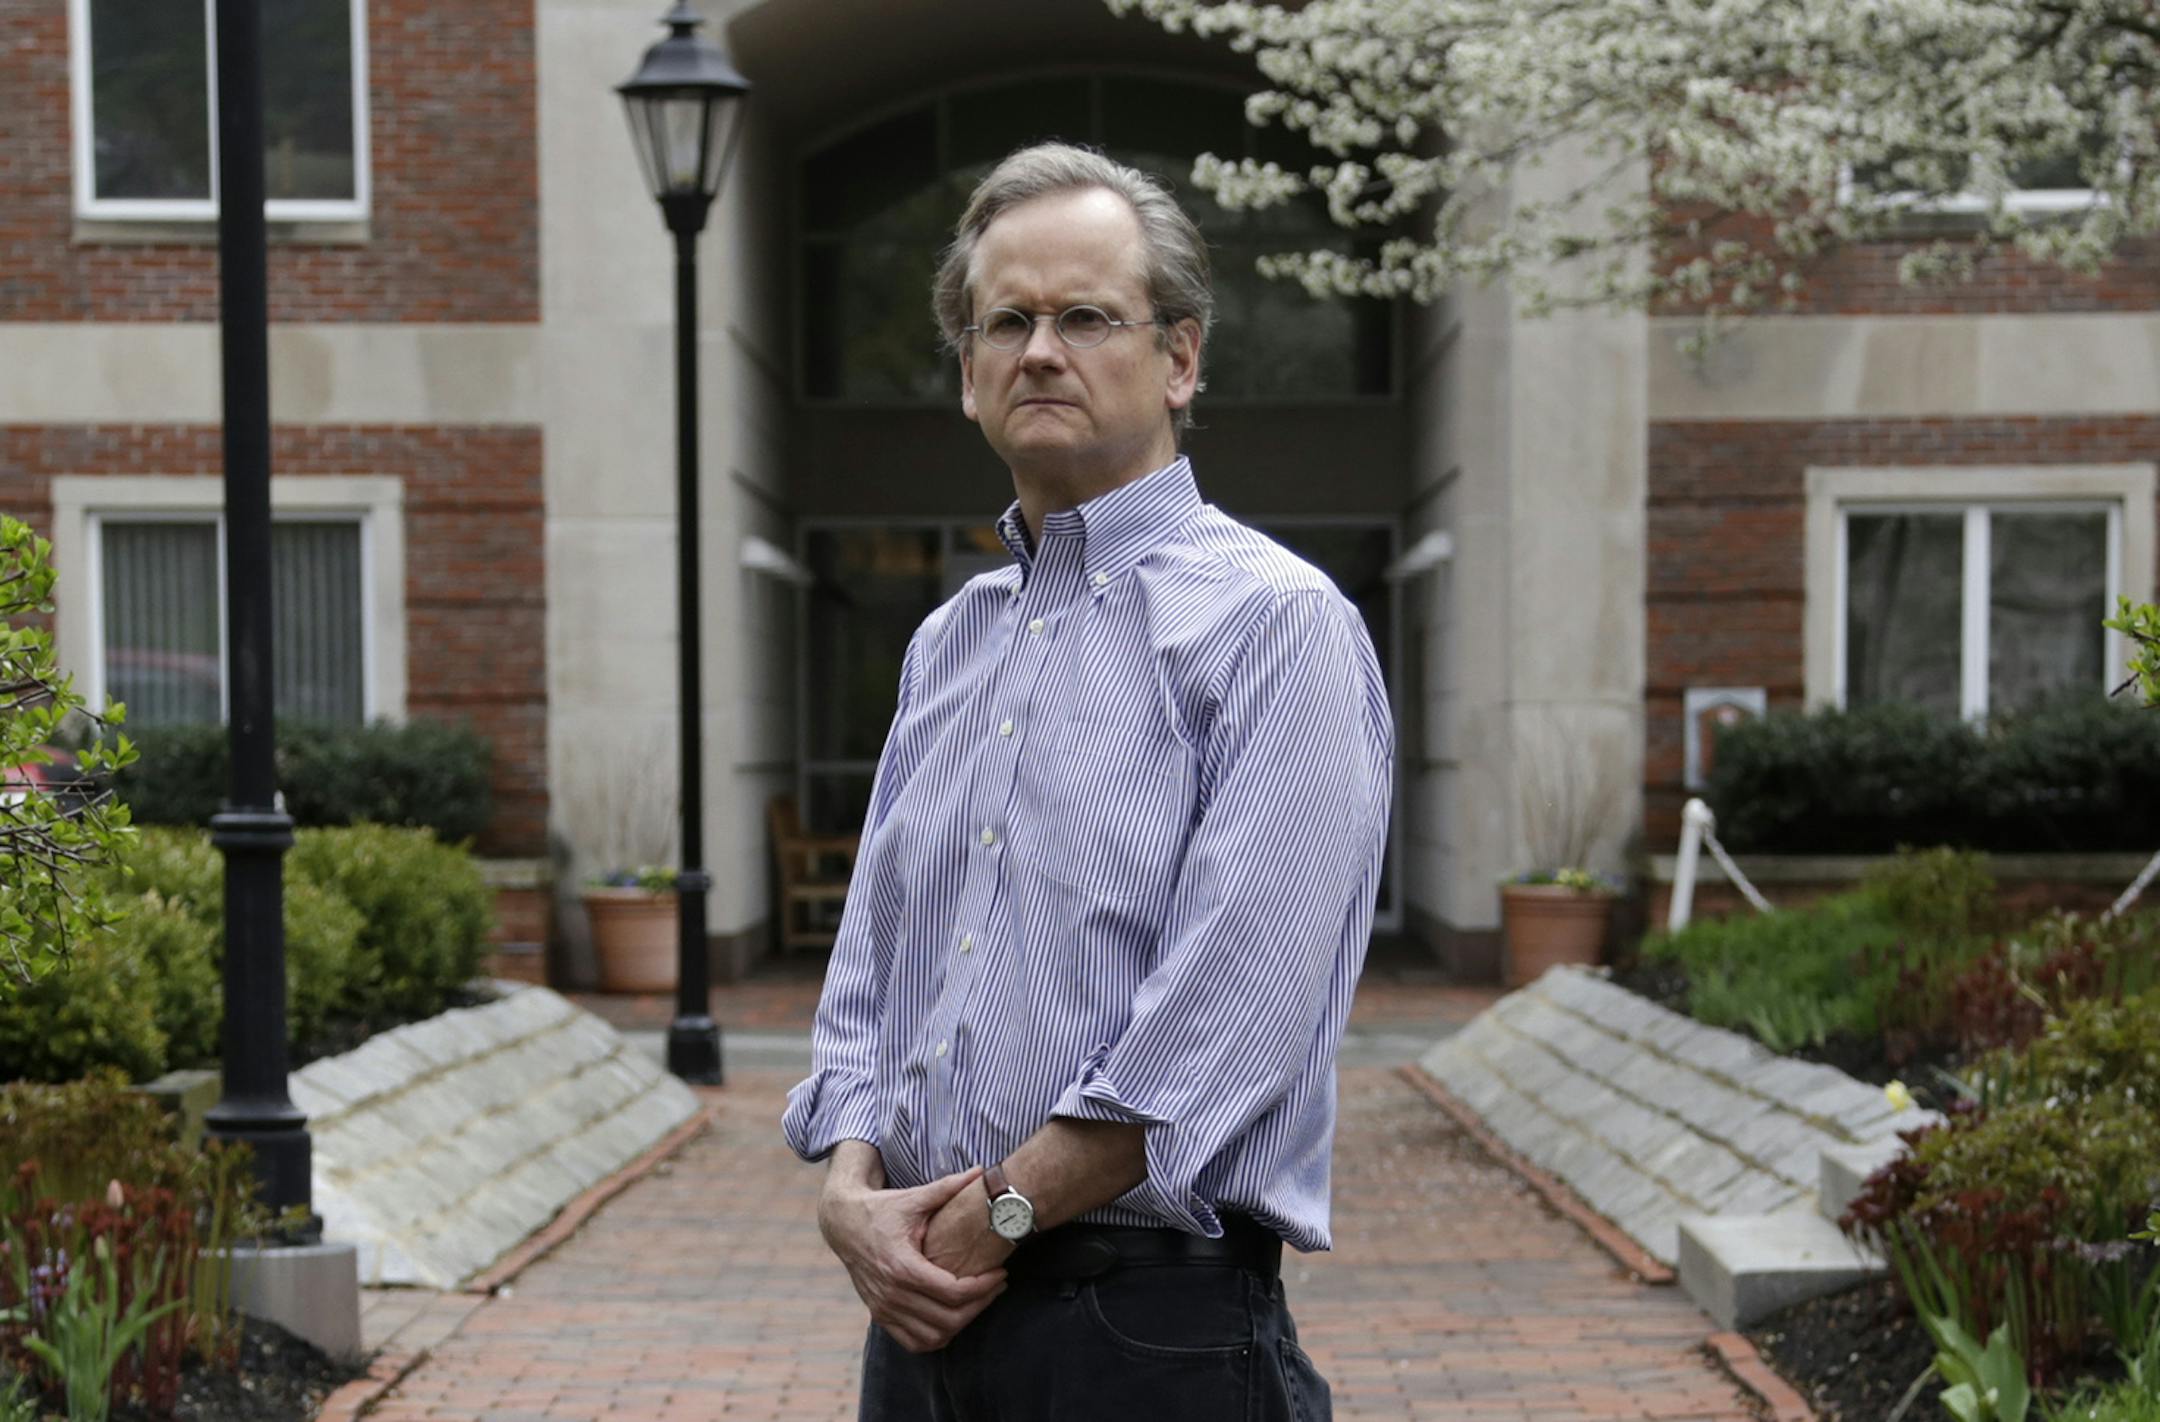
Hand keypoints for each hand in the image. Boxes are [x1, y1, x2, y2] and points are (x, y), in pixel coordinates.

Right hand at [818, 1165, 1006, 1353]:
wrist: (843, 1223)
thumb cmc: (882, 1208)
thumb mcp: (913, 1198)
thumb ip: (947, 1187)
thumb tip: (981, 1170)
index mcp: (902, 1265)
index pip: (954, 1291)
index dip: (984, 1287)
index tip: (1000, 1274)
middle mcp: (892, 1293)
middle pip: (949, 1318)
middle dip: (980, 1305)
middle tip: (996, 1287)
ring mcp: (883, 1308)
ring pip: (934, 1336)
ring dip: (961, 1324)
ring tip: (978, 1300)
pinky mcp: (879, 1315)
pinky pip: (914, 1342)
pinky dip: (937, 1337)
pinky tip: (953, 1317)